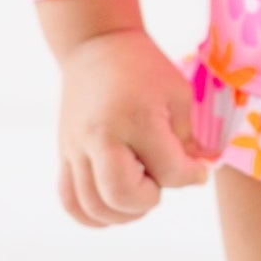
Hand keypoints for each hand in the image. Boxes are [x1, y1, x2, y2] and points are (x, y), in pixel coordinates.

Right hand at [54, 27, 220, 225]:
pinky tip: (114, 206)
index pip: (168, 171)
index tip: (196, 169)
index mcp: (136, 118)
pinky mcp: (64, 154)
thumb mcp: (178, 95)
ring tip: (139, 193)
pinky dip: (92, 215)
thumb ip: (187, 141)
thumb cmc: (144, 68)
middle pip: (122, 196)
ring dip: (124, 213)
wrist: (97, 45)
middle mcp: (100, 136)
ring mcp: (77, 148)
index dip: (190, 176)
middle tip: (159, 178)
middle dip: (150, 198)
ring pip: (94, 206)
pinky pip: (71, 201)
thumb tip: (195, 178)